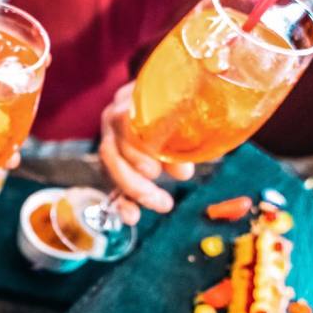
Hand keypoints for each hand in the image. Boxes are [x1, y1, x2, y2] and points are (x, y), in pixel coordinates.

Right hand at [99, 82, 193, 224]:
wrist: (176, 94)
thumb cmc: (187, 97)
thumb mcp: (193, 102)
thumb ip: (195, 124)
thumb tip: (202, 158)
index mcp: (131, 97)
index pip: (122, 121)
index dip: (137, 148)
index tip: (156, 171)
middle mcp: (113, 118)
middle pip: (111, 151)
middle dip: (135, 179)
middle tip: (161, 198)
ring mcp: (112, 139)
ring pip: (110, 167)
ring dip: (134, 190)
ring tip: (161, 203)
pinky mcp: (116, 160)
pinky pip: (112, 182)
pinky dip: (122, 202)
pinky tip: (132, 217)